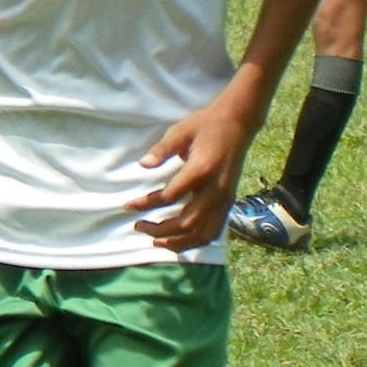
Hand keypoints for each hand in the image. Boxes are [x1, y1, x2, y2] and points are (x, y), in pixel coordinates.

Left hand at [127, 86, 258, 251]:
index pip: (170, 196)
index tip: (128, 205)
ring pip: (202, 234)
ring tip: (157, 243)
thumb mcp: (181, 130)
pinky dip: (196, 241)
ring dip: (178, 243)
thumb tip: (143, 165)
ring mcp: (225, 199)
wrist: (238, 123)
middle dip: (160, 230)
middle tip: (139, 226)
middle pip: (187, 223)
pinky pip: (214, 231)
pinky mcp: (229, 203)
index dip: (147, 204)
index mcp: (201, 170)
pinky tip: (181, 241)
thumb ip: (162, 149)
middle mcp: (215, 190)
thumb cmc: (206, 125)